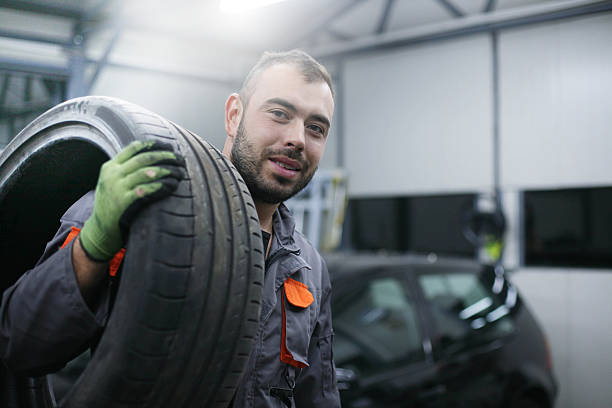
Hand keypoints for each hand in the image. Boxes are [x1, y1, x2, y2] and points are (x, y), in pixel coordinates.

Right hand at [79, 140, 183, 260]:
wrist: (100, 229)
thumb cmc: (111, 204)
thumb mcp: (110, 182)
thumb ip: (124, 169)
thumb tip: (150, 156)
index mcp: (110, 167)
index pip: (133, 148)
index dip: (153, 145)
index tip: (168, 146)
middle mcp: (113, 175)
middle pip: (143, 159)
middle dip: (163, 156)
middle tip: (178, 158)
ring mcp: (117, 188)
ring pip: (145, 172)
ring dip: (165, 170)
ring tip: (179, 171)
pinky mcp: (123, 202)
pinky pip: (145, 190)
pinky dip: (160, 186)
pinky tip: (171, 185)